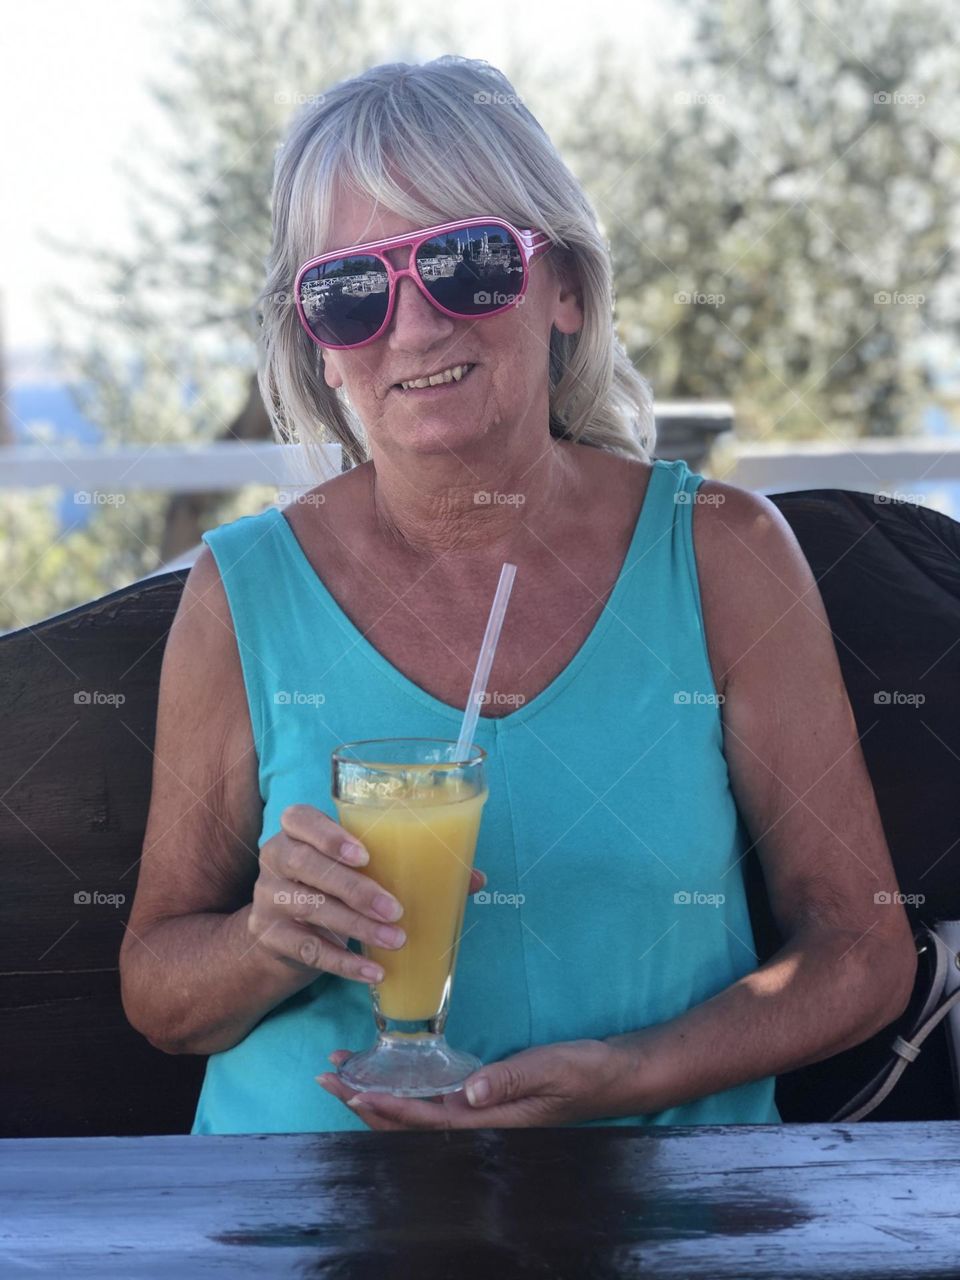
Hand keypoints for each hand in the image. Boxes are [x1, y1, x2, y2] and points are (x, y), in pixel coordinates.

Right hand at [250, 803, 485, 983]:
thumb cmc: (334, 887)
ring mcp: (268, 899)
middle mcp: (276, 858)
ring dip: (357, 926)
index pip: (300, 818)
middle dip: (355, 888)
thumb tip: (475, 878)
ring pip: (310, 909)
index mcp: (297, 830)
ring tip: (396, 941)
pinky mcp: (270, 937)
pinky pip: (308, 949)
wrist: (279, 936)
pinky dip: (344, 962)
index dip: (328, 835)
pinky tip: (373, 971)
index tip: (364, 854)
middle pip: (307, 866)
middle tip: (395, 909)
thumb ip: (411, 864)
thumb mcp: (360, 869)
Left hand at [316, 1039, 627, 1129]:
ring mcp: (480, 1116)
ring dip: (379, 1098)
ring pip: (417, 1115)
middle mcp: (478, 1125)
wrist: (613, 1076)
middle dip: (365, 1103)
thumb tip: (466, 1093)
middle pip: (409, 1123)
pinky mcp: (484, 1102)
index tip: (349, 1089)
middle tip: (328, 1077)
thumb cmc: (583, 1072)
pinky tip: (390, 1077)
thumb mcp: (549, 1069)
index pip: (424, 1119)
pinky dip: (404, 1092)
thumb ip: (507, 1081)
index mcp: (489, 1122)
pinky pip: (434, 1104)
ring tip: (345, 1074)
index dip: (383, 1106)